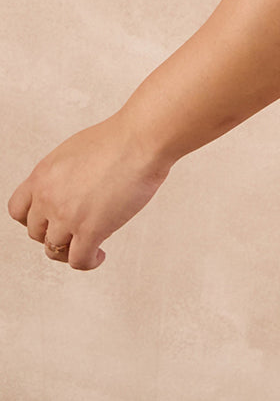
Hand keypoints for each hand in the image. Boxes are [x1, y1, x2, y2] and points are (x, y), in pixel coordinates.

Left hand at [7, 113, 169, 269]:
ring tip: (88, 246)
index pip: (18, 210)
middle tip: (72, 232)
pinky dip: (89, 262)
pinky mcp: (90, 230)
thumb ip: (63, 175)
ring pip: (54, 250)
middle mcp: (48, 197)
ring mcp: (67, 216)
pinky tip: (99, 255)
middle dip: (54, 233)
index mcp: (42, 175)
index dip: (33, 219)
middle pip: (36, 232)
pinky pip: (79, 260)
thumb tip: (71, 189)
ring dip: (70, 250)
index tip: (47, 221)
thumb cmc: (119, 138)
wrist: (140, 140)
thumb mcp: (74, 151)